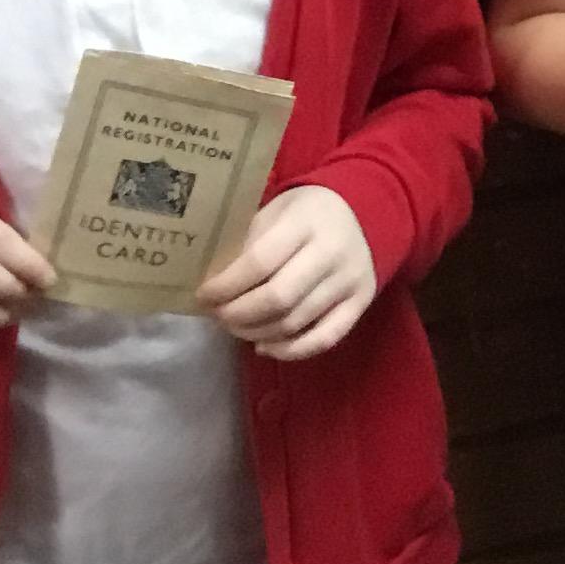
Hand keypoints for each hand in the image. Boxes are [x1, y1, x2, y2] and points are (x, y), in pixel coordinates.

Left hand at [200, 185, 373, 360]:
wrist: (359, 212)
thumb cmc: (302, 214)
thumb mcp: (271, 214)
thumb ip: (246, 246)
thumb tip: (212, 287)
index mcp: (305, 222)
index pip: (259, 262)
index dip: (225, 286)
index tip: (202, 295)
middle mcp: (332, 252)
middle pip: (278, 298)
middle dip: (238, 314)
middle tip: (218, 316)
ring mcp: (350, 280)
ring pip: (295, 322)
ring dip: (256, 332)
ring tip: (236, 327)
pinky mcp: (361, 302)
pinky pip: (324, 338)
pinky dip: (290, 351)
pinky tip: (265, 346)